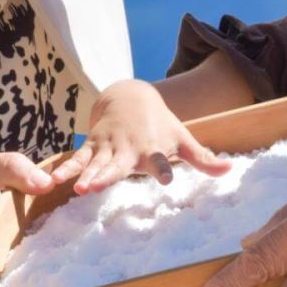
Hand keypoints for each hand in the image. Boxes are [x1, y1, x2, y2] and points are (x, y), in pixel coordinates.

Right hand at [0, 132, 57, 270]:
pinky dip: (25, 227)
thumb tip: (48, 184)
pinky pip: (8, 240)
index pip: (0, 261)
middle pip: (7, 259)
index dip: (32, 249)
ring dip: (33, 235)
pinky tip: (47, 217)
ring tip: (63, 223)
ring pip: (10, 250)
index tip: (61, 235)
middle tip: (69, 229)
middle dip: (37, 244)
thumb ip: (12, 171)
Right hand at [51, 79, 230, 194]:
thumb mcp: (184, 139)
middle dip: (110, 176)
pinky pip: (79, 159)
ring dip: (87, 176)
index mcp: (153, 149)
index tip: (167, 178)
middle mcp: (129, 149)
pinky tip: (55, 181)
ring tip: (79, 189)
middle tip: (99, 188)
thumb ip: (203, 158)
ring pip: (96, 164)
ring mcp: (109, 147)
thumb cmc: (162, 125)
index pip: (160, 161)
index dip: (163, 169)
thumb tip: (231, 169)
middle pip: (120, 165)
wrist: (131, 96)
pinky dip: (68, 168)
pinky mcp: (93, 146)